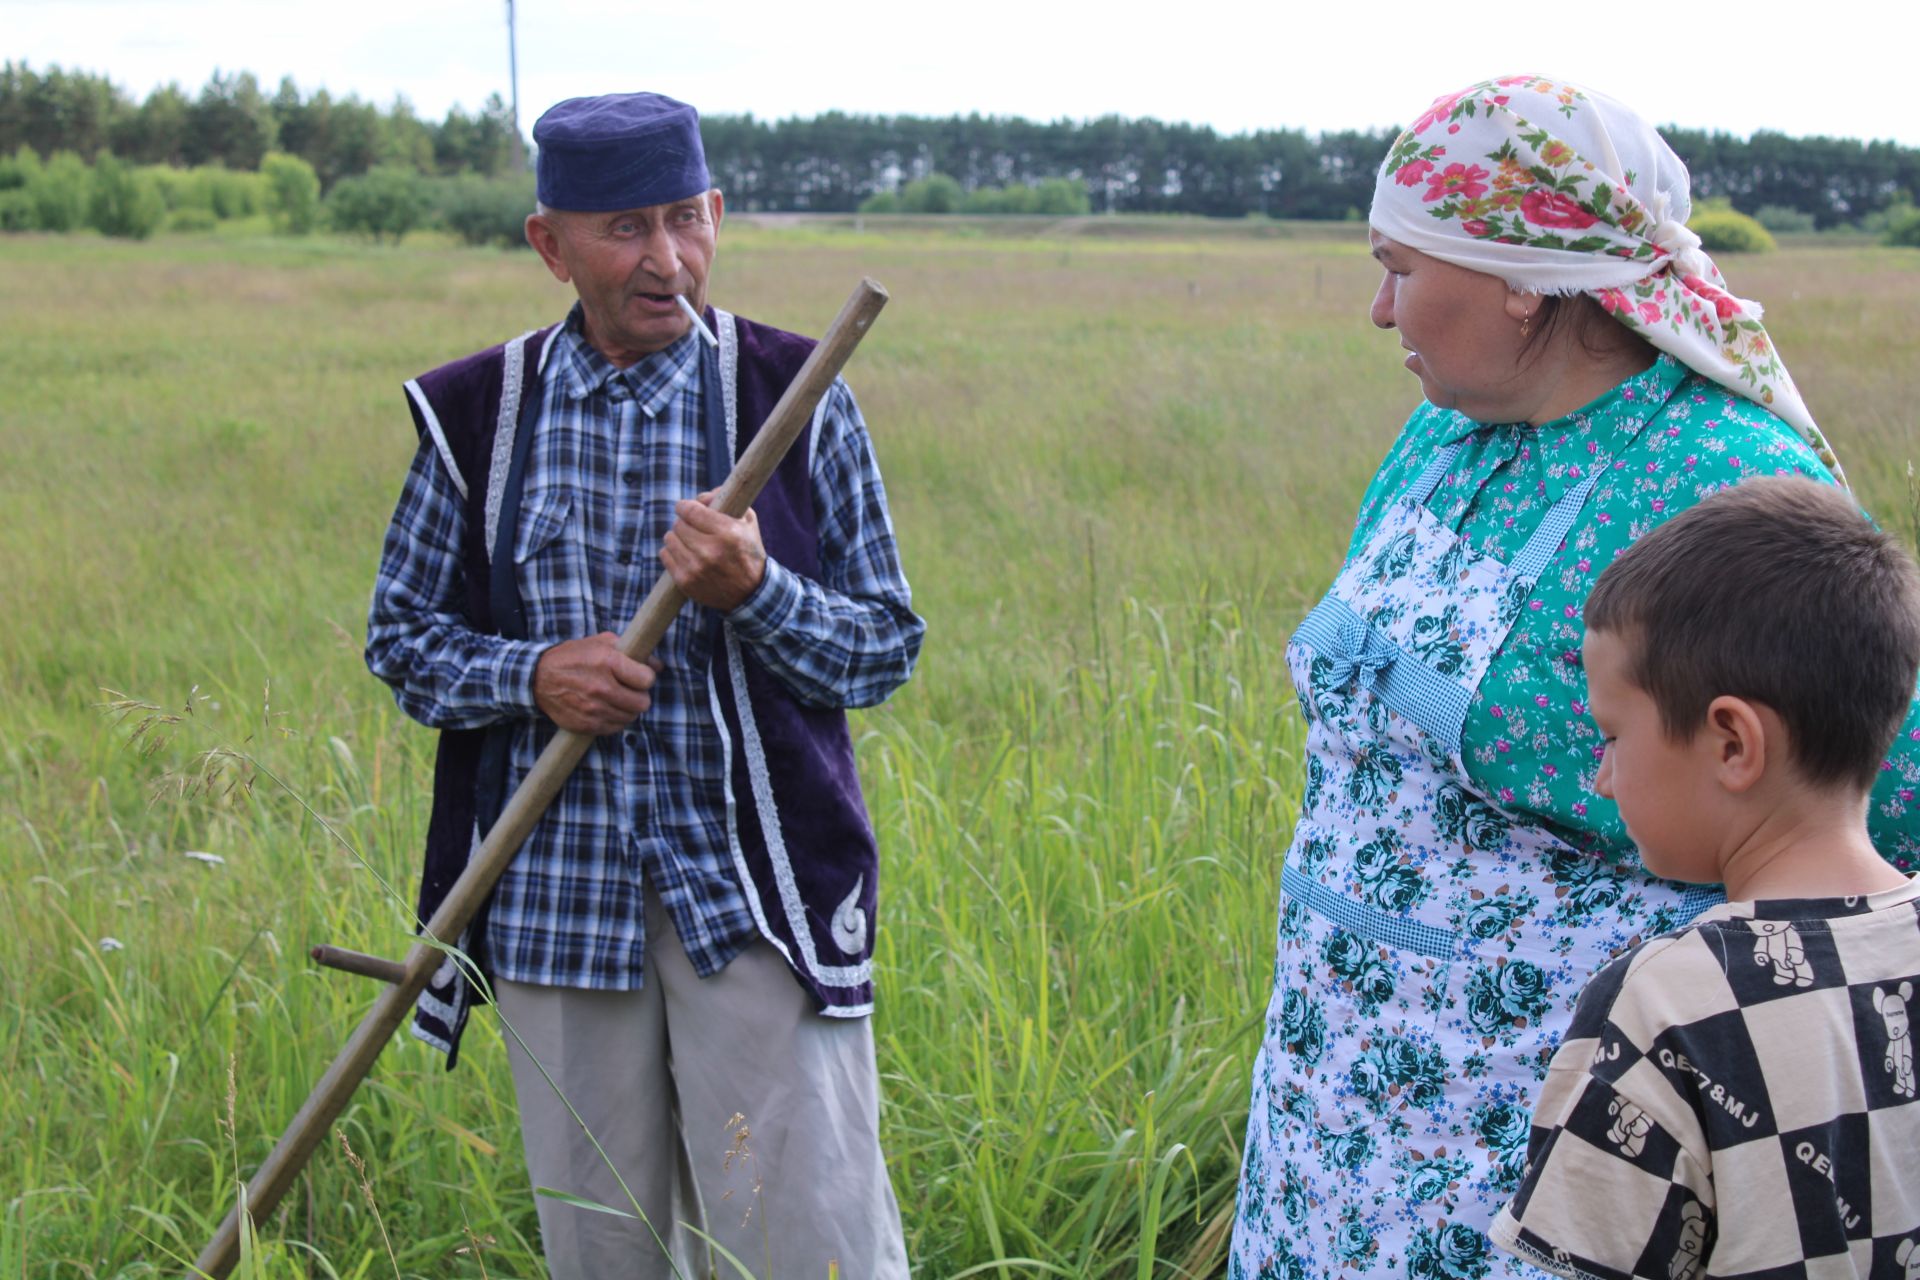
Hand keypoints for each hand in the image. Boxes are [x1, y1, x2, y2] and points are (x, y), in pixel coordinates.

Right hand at [532, 633, 661, 734]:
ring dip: (627, 709)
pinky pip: (615, 728)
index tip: (639, 675)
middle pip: (642, 703)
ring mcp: (594, 709)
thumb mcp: (600, 643)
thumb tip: (658, 665)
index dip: (645, 677)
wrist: (538, 679)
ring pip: (631, 717)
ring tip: (616, 698)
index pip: (647, 679)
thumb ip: (631, 651)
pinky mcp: (587, 725)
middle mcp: (601, 687)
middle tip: (630, 690)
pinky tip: (606, 708)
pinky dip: (615, 720)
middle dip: (639, 695)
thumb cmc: (573, 657)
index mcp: (607, 662)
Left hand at [660, 491, 766, 611]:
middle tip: (693, 527)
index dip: (685, 506)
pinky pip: (664, 555)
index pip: (690, 510)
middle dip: (684, 522)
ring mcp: (696, 568)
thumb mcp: (747, 521)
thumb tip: (701, 496)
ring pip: (670, 538)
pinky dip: (672, 552)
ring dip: (677, 537)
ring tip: (690, 541)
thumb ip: (726, 500)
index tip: (686, 508)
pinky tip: (685, 554)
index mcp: (728, 533)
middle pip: (679, 524)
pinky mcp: (685, 581)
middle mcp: (710, 551)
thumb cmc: (748, 551)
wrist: (751, 593)